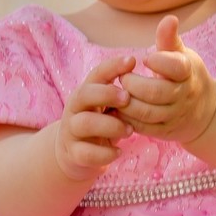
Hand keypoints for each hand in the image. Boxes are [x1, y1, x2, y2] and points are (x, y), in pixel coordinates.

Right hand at [54, 52, 135, 181]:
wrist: (76, 155)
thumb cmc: (100, 123)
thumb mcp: (108, 106)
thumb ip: (121, 91)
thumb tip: (144, 71)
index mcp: (86, 92)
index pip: (96, 74)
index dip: (113, 66)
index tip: (133, 61)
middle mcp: (75, 108)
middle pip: (84, 93)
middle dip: (107, 94)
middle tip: (128, 99)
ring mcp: (72, 131)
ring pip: (85, 123)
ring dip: (110, 125)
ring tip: (129, 131)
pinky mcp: (74, 153)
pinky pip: (86, 153)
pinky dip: (104, 153)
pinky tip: (119, 152)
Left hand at [116, 16, 215, 145]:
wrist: (201, 109)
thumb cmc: (184, 75)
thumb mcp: (180, 55)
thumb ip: (169, 39)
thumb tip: (169, 18)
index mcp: (188, 72)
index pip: (176, 67)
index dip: (158, 61)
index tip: (144, 58)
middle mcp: (184, 95)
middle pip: (156, 92)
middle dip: (133, 84)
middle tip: (123, 77)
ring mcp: (175, 115)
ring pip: (147, 112)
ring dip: (127, 103)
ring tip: (118, 92)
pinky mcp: (165, 131)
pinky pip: (143, 128)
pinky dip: (128, 118)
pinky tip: (119, 108)